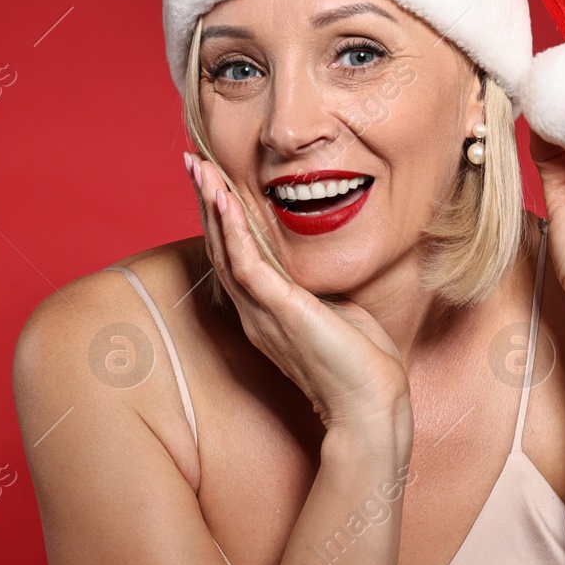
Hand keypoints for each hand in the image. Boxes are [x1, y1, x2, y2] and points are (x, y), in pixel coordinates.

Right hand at [185, 154, 410, 431]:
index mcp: (267, 311)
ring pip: (225, 249)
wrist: (371, 405)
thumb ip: (321, 293)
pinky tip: (224, 198)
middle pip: (220, 246)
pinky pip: (245, 263)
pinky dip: (232, 229)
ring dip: (210, 205)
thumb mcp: (339, 314)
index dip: (221, 217)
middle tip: (192, 160)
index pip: (236, 255)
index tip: (213, 180)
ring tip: (199, 167)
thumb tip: (325, 277)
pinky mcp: (278, 311)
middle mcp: (255, 311)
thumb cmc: (363, 365)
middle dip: (206, 201)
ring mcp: (262, 312)